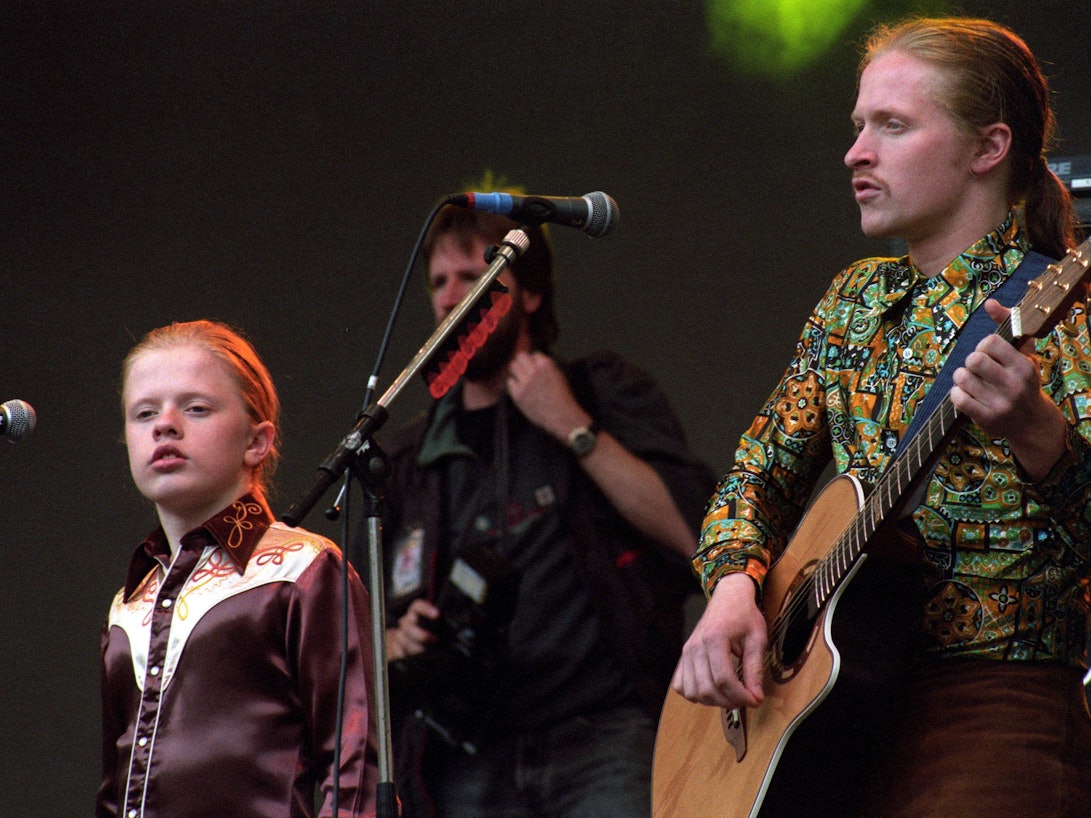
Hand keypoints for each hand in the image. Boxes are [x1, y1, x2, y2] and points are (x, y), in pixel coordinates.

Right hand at [385, 598, 440, 660]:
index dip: (426, 608)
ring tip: (426, 652)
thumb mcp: (434, 626)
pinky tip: (415, 657)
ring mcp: (399, 634)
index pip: (417, 606)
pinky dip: (407, 655)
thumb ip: (439, 625)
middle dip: (422, 635)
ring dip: (417, 648)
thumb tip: (454, 627)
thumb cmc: (426, 633)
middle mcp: (406, 622)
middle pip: (408, 626)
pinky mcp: (395, 647)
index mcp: (415, 613)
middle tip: (434, 640)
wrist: (406, 643)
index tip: (437, 614)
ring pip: (404, 640)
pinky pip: (398, 651)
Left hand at [505, 351, 588, 439]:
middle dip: (524, 362)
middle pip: (520, 356)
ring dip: (517, 370)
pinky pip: (510, 382)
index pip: (535, 354)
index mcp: (546, 365)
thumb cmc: (563, 398)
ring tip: (523, 378)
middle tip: (526, 370)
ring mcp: (524, 382)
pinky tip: (521, 389)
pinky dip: (514, 384)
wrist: (561, 416)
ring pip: (513, 366)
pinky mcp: (518, 394)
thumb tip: (536, 360)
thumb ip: (547, 366)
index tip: (537, 368)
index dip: (536, 361)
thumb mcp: (559, 375)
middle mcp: (534, 371)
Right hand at [671, 573, 767, 708]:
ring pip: (692, 691)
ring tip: (730, 696)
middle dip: (729, 701)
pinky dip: (694, 694)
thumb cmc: (743, 616)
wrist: (728, 598)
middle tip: (746, 699)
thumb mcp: (757, 639)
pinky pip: (680, 685)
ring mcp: (686, 652)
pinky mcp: (683, 656)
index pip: (724, 679)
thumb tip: (756, 697)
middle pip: (707, 689)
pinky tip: (711, 690)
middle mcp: (695, 647)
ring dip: (713, 701)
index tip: (755, 700)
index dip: (741, 696)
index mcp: (714, 639)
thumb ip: (755, 670)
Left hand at [950, 299, 1066, 478]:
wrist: (1031, 421)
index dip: (983, 346)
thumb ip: (1007, 324)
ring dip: (962, 377)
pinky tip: (967, 394)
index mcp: (1024, 365)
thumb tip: (990, 302)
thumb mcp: (1023, 352)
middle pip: (973, 359)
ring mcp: (1000, 403)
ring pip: (962, 377)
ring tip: (972, 381)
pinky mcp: (987, 418)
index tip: (989, 354)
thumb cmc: (1022, 379)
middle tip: (977, 368)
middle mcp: (1014, 384)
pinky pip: (957, 398)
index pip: (989, 342)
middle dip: (971, 361)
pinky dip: (957, 393)